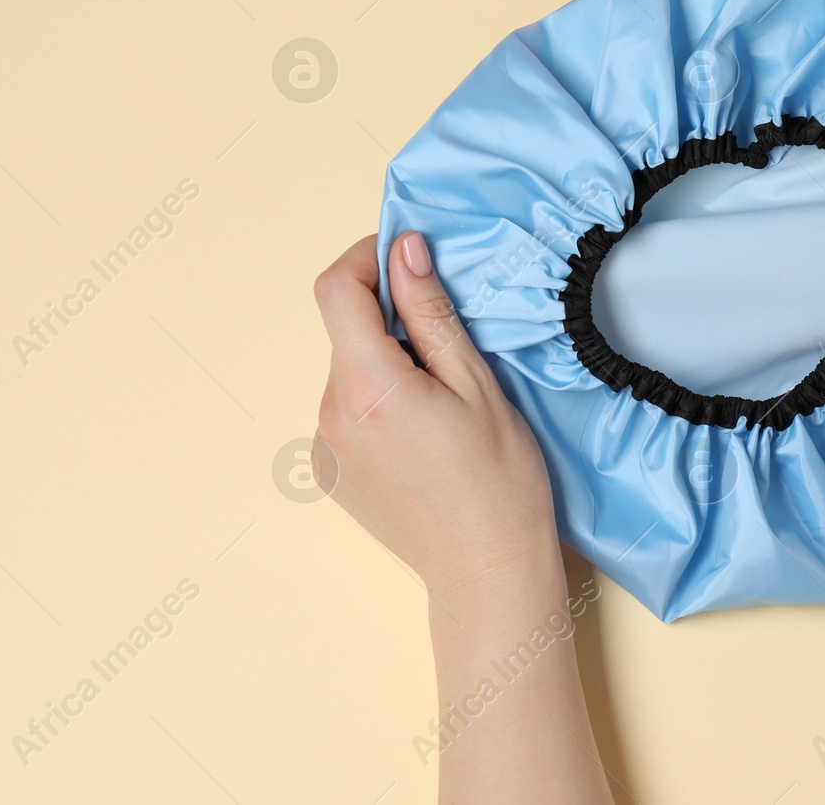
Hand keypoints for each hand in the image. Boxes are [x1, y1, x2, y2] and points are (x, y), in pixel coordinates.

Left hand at [312, 232, 561, 610]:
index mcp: (368, 388)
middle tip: (449, 340)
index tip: (406, 257)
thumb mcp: (477, 383)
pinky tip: (421, 431)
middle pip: (346, 330)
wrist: (487, 573)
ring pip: (349, 369)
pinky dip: (378, 399)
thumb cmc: (499, 483)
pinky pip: (347, 408)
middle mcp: (332, 414)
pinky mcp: (329, 469)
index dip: (367, 258)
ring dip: (385, 361)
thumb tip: (404, 251)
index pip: (336, 289)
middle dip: (389, 317)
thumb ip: (430, 313)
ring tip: (442, 397)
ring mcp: (325, 445)